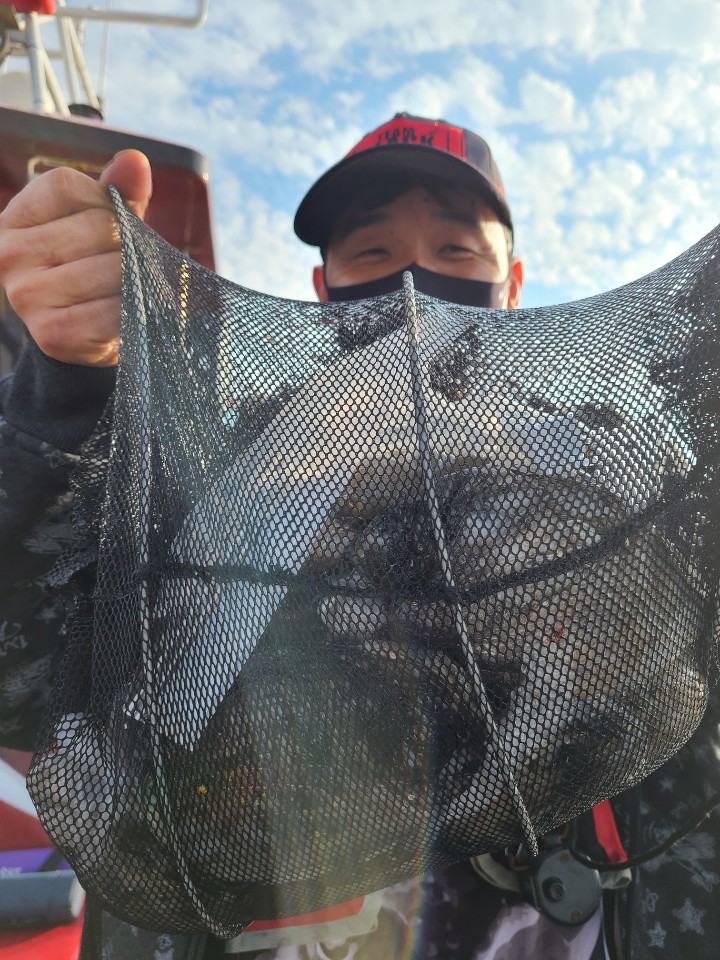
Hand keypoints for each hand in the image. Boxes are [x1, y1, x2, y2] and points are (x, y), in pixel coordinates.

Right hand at [0, 149, 151, 366]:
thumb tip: (135, 160)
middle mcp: (8, 253)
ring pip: (113, 269)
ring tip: (127, 292)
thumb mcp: (104, 225)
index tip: (107, 231)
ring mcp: (26, 294)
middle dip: (128, 246)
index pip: (69, 186)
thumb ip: (119, 193)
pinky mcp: (52, 332)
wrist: (85, 342)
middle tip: (126, 269)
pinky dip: (133, 313)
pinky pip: (114, 310)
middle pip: (100, 227)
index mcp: (15, 217)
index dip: (106, 204)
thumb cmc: (95, 270)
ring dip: (136, 282)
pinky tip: (124, 317)